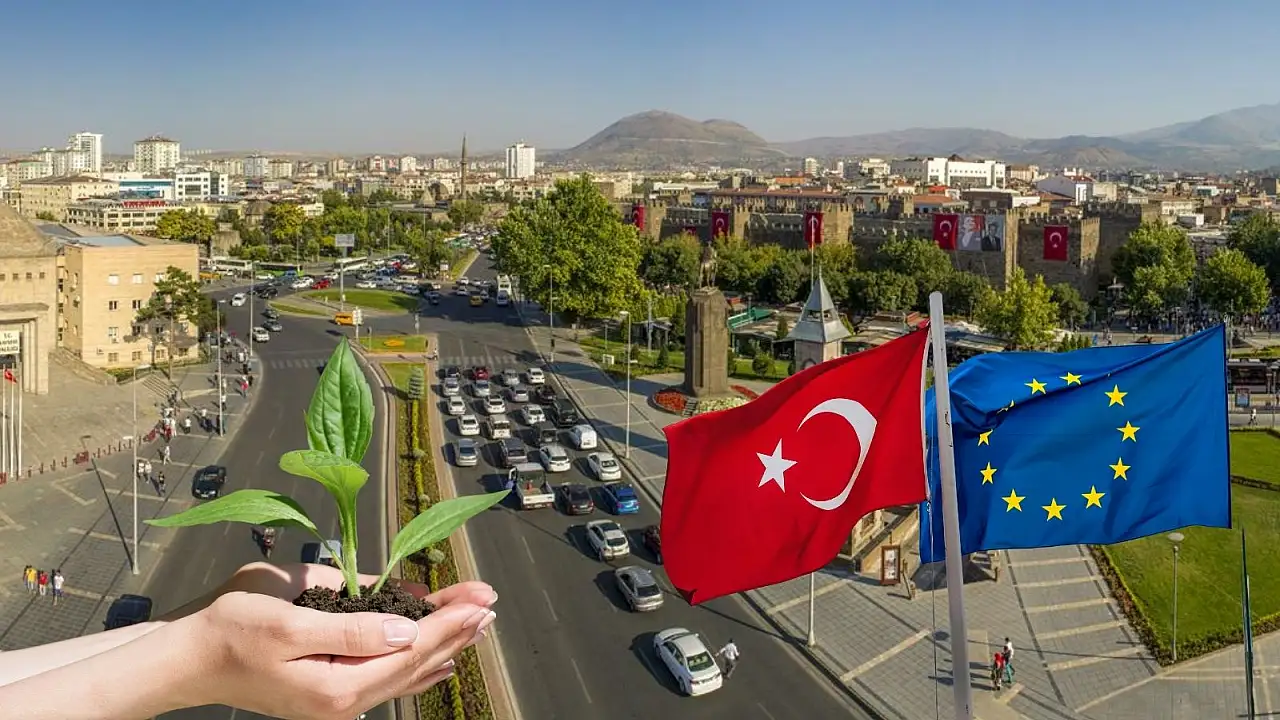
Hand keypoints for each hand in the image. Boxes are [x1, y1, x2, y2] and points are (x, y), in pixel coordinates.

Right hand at [179, 563, 497, 719]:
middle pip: (416, 661)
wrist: (188, 658)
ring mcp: (337, 700)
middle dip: (456, 630)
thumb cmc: (231, 630)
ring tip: (477, 626)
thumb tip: (406, 629)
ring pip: (406, 671)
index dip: (450, 621)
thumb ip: (352, 628)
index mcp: (339, 683)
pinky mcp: (329, 692)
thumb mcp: (289, 622)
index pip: (412, 648)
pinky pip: (387, 680)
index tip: (481, 599)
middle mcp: (344, 700)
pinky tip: (439, 665)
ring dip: (443, 645)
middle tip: (490, 603)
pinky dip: (417, 668)